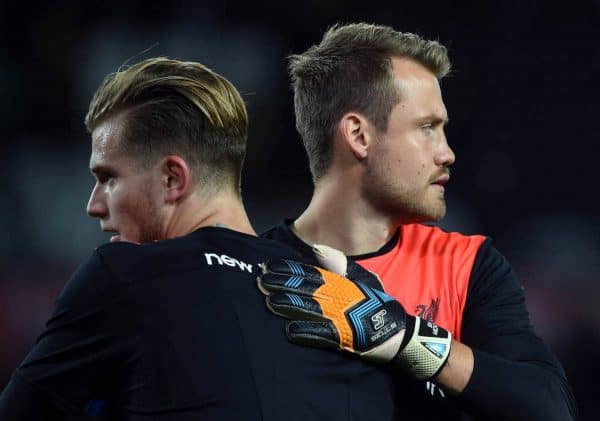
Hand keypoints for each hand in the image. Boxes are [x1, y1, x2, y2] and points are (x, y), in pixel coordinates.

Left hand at [257, 245, 451, 380]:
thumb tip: (316, 249)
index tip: (267, 265)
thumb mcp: (359, 279)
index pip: (309, 272)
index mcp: (340, 282)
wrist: (396, 332)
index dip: (287, 269)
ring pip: (311, 309)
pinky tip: (290, 331)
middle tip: (259, 281)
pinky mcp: (345, 337)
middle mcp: (339, 297)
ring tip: (269, 302)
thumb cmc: (373, 304)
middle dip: (281, 284)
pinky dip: (307, 332)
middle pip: (306, 288)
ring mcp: (342, 316)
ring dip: (289, 306)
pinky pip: (323, 334)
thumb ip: (337, 264)